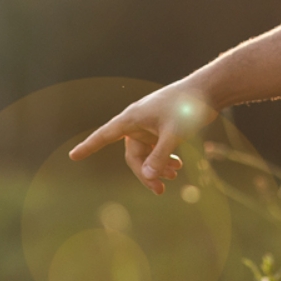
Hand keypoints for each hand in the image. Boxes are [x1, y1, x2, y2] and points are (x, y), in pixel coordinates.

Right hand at [68, 81, 218, 193]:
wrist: (207, 90)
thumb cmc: (187, 107)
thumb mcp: (173, 135)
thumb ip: (160, 157)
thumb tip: (147, 177)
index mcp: (132, 118)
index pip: (104, 135)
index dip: (89, 146)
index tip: (73, 156)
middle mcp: (137, 122)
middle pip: (133, 156)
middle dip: (145, 173)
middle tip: (160, 189)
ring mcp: (149, 125)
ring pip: (146, 154)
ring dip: (157, 167)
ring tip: (174, 175)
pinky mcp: (161, 127)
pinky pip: (156, 149)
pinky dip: (164, 159)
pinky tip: (177, 167)